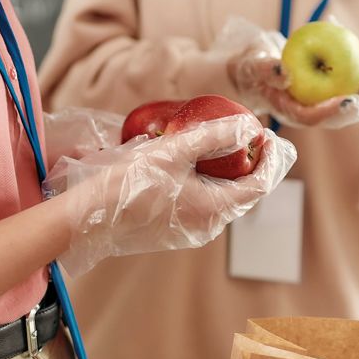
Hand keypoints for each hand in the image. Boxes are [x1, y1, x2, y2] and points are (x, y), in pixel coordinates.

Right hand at [44, 114, 296, 276]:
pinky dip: (211, 185)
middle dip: (253, 165)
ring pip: (223, 201)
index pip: (259, 186)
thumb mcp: (173, 150)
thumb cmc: (127, 183)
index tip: (270, 135)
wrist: (87, 218)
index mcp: (213, 209)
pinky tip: (198, 165)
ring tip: (227, 146)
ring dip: (231, 175)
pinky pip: (204, 206)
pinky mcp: (175, 231)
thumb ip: (213, 136)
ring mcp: (191, 232)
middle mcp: (207, 227)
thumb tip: (247, 126)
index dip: (270, 159)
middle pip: (244, 195)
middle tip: (253, 137)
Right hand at [220, 17, 358, 128]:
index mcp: (292, 112)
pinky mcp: (333, 85)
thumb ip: (264, 70)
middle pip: (342, 111)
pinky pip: (353, 76)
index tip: (351, 99)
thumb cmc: (251, 67)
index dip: (334, 112)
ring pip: (354, 93)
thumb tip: (285, 73)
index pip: (315, 118)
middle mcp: (312, 109)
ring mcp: (324, 99)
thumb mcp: (250, 66)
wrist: (257, 65)